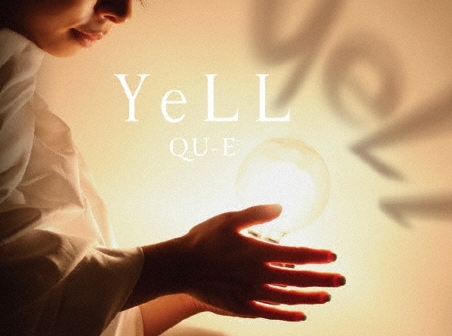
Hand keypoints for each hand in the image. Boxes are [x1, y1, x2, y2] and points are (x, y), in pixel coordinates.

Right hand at [178, 204, 344, 321]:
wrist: (181, 266)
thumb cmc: (204, 239)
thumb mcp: (230, 219)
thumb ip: (257, 213)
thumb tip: (281, 207)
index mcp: (258, 253)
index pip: (297, 255)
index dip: (317, 256)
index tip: (333, 257)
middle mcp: (260, 275)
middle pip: (299, 280)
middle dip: (322, 279)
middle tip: (340, 280)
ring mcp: (252, 293)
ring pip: (289, 299)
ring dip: (310, 298)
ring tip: (326, 297)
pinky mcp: (242, 306)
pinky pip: (271, 313)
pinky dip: (288, 315)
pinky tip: (299, 315)